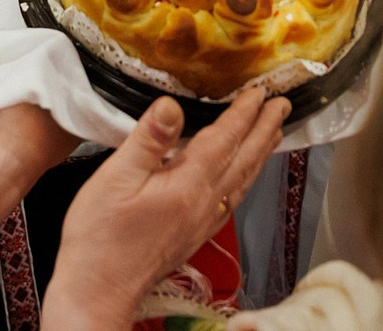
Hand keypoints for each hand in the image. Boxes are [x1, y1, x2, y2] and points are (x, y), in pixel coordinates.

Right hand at [42, 90, 287, 330]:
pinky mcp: (193, 235)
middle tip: (283, 105)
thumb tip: (171, 106)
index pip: (225, 139)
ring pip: (242, 181)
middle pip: (243, 159)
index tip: (259, 92)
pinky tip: (241, 179)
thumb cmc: (101, 237)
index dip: (243, 113)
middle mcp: (203, 204)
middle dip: (265, 129)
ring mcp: (201, 222)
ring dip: (260, 154)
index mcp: (188, 185)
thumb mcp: (115, 177)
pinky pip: (231, 199)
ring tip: (273, 135)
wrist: (99, 290)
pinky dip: (244, 180)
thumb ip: (148, 140)